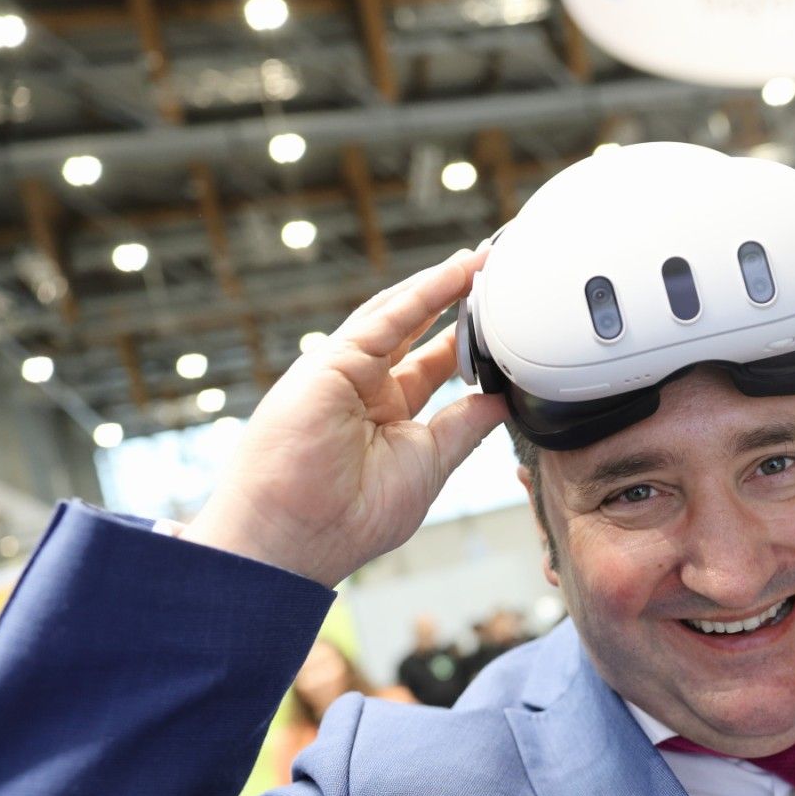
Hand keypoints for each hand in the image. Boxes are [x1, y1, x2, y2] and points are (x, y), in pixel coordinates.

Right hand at [182, 249, 506, 586]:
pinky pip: (385, 318)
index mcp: (387, 415)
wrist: (294, 536)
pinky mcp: (331, 362)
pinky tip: (457, 272)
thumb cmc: (351, 517)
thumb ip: (463, 427)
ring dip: (443, 285)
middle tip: (494, 272)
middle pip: (417, 331)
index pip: (433, 365)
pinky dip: (423, 293)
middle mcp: (365, 388)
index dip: (466, 340)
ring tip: (482, 259)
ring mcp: (345, 372)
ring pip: (401, 315)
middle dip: (456, 302)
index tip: (501, 321)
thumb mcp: (429, 464)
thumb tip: (501, 400)